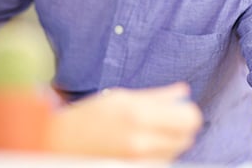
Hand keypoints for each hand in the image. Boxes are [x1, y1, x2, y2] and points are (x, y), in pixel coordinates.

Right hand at [45, 82, 201, 159]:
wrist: (61, 144)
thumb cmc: (89, 116)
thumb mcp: (121, 97)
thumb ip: (157, 96)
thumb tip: (183, 91)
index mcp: (138, 113)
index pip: (190, 118)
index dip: (187, 113)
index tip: (178, 110)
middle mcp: (141, 139)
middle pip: (187, 137)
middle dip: (180, 129)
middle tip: (163, 123)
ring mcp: (139, 160)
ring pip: (176, 152)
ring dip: (169, 143)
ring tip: (147, 135)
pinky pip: (162, 163)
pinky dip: (158, 156)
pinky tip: (141, 148)